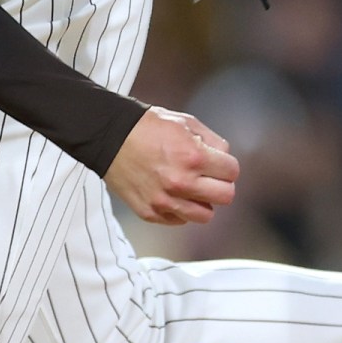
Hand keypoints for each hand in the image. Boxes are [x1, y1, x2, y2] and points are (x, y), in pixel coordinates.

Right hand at [103, 106, 238, 225]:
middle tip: (208, 177)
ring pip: (205, 216)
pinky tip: (171, 194)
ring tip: (190, 189)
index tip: (216, 163)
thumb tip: (224, 158)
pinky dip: (180, 210)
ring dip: (202, 202)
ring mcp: (165, 201)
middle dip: (220, 185)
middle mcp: (181, 182)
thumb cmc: (147, 127)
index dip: (226, 165)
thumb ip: (212, 141)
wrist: (109, 137)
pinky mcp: (150, 212)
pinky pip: (179, 220)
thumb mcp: (185, 122)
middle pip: (225, 197)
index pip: (233, 172)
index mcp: (194, 157)